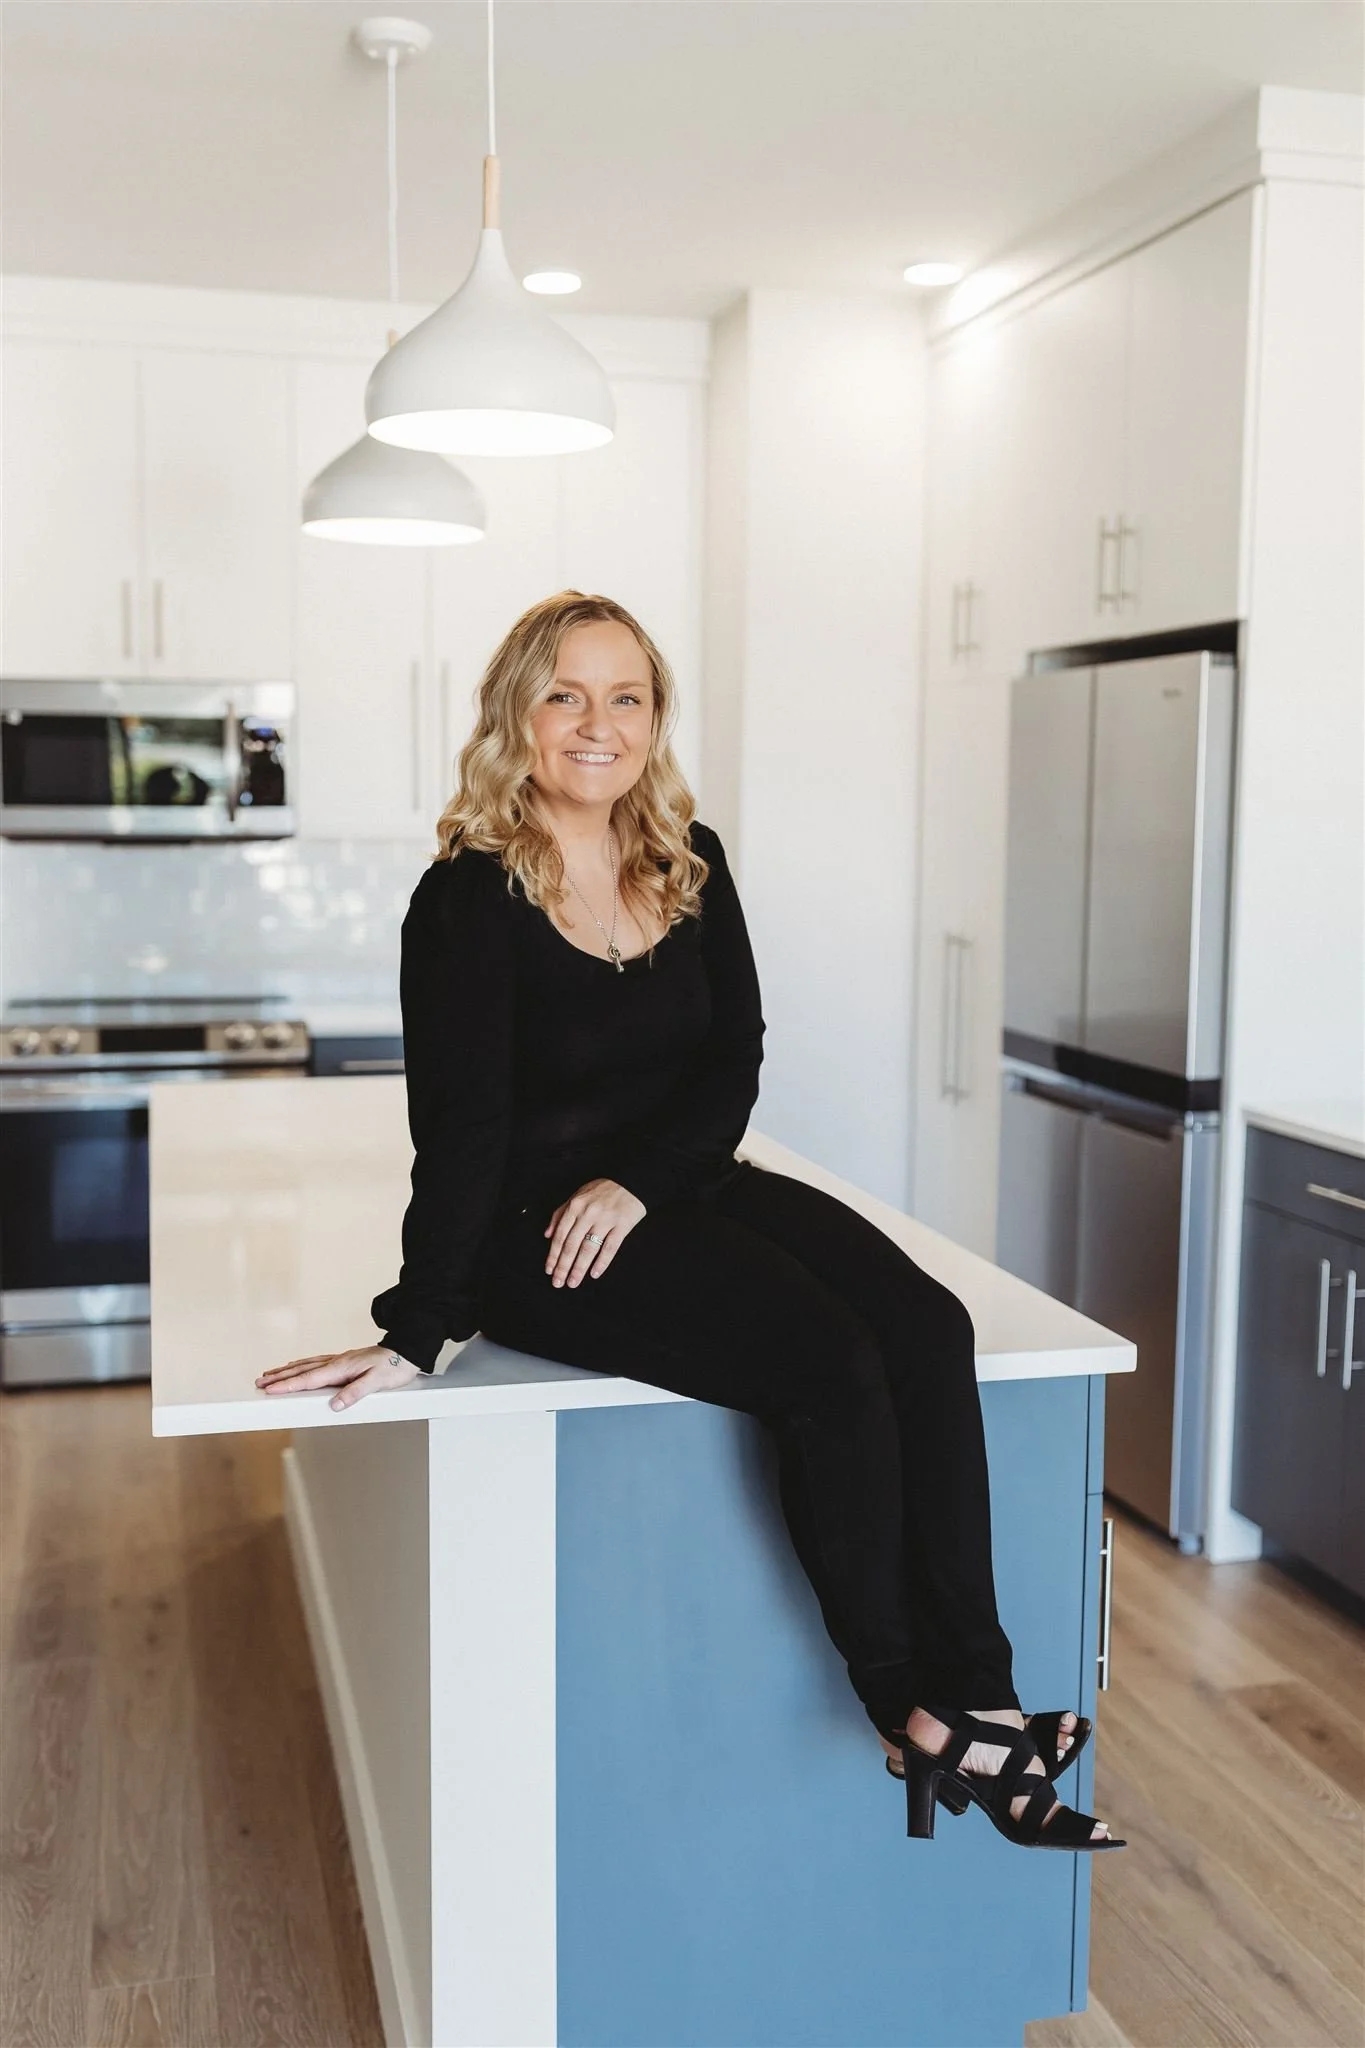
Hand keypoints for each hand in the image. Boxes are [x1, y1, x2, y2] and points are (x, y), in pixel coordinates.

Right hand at [255, 1344, 420, 1411]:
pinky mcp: (343, 1361)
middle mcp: (337, 1362)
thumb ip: (355, 1392)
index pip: (309, 1379)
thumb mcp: (377, 1382)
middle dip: (279, 1378)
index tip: (269, 1390)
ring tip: (269, 1375)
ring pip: (306, 1365)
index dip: (287, 1385)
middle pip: (302, 1371)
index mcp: (341, 1368)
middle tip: (259, 1383)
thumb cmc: (394, 1366)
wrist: (406, 1350)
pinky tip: (297, 1367)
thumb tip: (335, 1404)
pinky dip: (301, 1366)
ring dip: (287, 1371)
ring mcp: (339, 1360)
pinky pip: (315, 1363)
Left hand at [544, 1177, 645, 1288]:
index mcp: (575, 1206)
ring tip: (573, 1282)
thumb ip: (561, 1213)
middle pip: (572, 1245)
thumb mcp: (578, 1195)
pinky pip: (610, 1248)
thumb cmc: (603, 1189)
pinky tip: (594, 1274)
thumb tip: (547, 1234)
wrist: (632, 1180)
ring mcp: (605, 1220)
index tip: (549, 1270)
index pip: (560, 1235)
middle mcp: (588, 1213)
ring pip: (588, 1249)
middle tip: (558, 1283)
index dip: (553, 1255)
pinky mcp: (622, 1225)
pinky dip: (602, 1262)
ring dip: (579, 1268)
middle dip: (563, 1266)